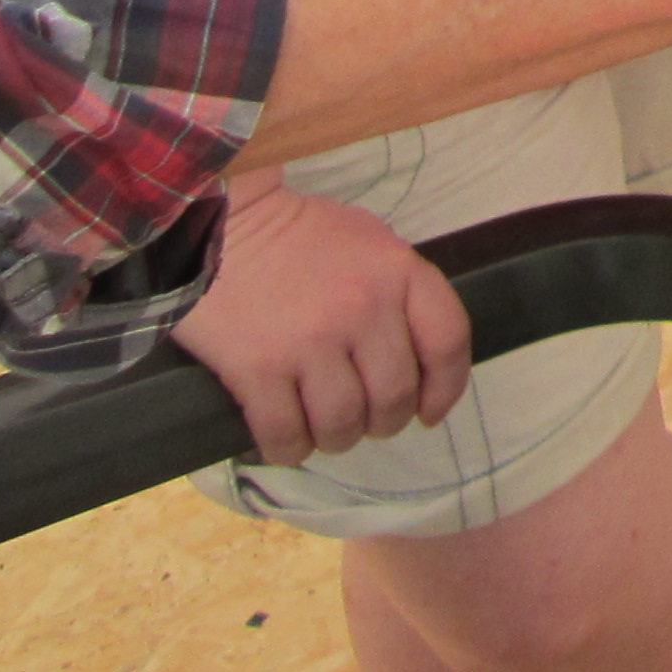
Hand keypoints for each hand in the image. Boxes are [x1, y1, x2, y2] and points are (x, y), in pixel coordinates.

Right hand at [172, 181, 473, 466]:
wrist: (223, 222)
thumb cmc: (300, 234)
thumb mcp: (371, 243)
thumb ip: (400, 292)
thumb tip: (414, 354)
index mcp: (399, 273)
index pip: (447, 342)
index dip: (445, 388)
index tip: (429, 412)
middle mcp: (363, 308)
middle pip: (394, 395)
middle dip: (384, 422)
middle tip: (365, 421)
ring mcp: (310, 341)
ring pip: (343, 422)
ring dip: (338, 439)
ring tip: (325, 431)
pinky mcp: (257, 368)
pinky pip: (285, 433)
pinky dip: (290, 449)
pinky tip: (288, 441)